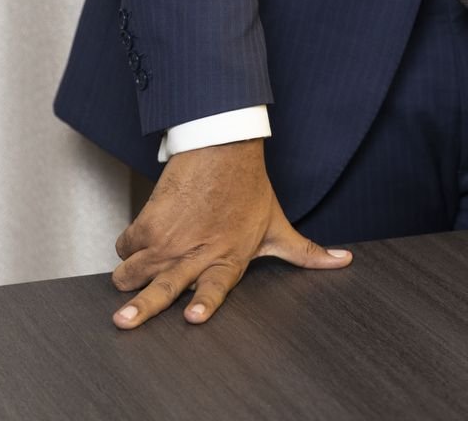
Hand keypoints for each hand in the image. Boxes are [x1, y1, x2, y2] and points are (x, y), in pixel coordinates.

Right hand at [111, 139, 350, 327]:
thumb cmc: (249, 189)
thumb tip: (344, 262)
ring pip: (134, 271)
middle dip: (142, 308)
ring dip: (127, 279)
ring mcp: (170, 238)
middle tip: (124, 321)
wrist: (223, 146)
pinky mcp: (149, 221)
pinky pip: (126, 245)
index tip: (192, 318)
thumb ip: (306, 253)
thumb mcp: (277, 225)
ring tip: (124, 285)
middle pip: (164, 288)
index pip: (216, 287)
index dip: (203, 303)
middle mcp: (196, 252)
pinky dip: (127, 248)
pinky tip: (135, 247)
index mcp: (228, 257)